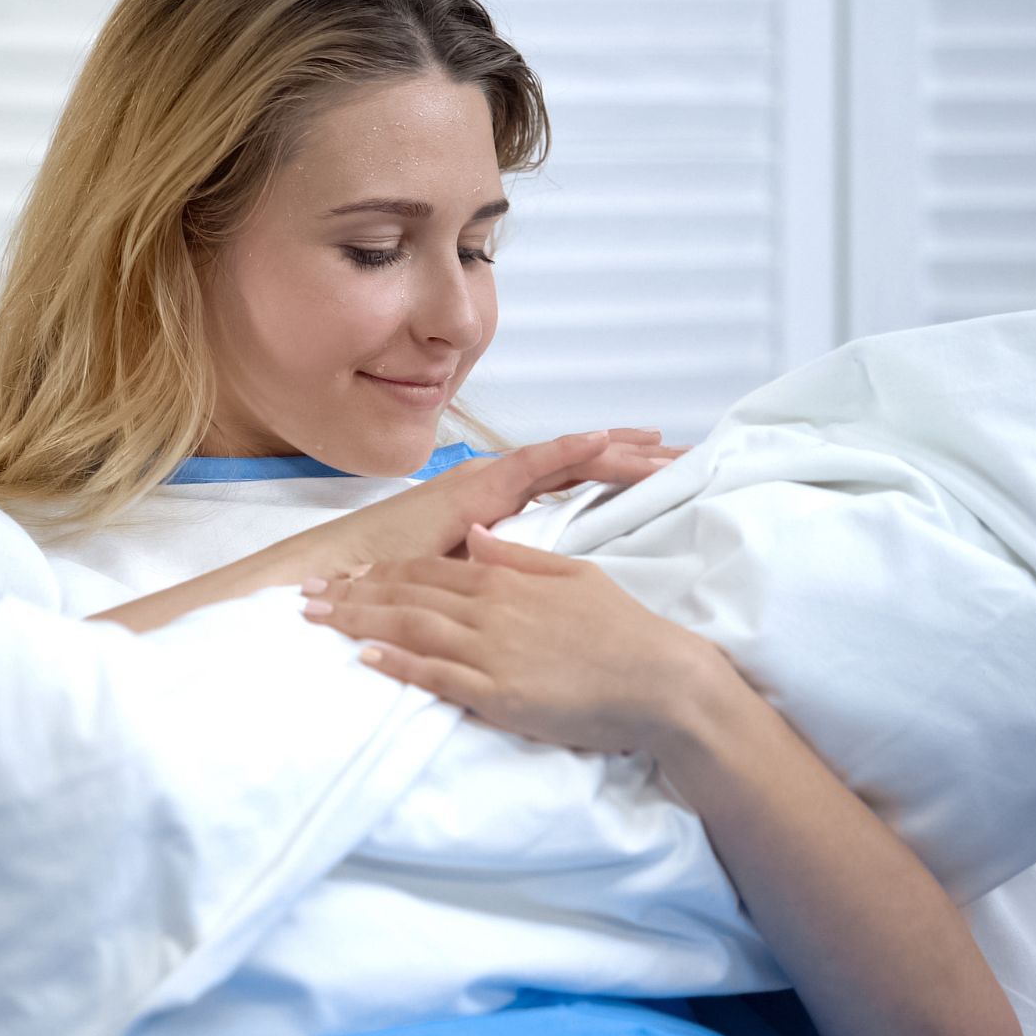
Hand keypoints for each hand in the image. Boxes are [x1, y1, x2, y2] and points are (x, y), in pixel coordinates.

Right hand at [283, 429, 686, 576]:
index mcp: (498, 505)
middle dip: (631, 462)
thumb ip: (499, 579)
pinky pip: (533, 465)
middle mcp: (497, 485)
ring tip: (666, 447)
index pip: (569, 486)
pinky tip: (608, 441)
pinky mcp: (477, 486)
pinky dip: (571, 452)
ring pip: (567, 460)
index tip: (666, 476)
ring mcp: (488, 481)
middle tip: (687, 455)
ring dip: (616, 454)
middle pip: (579, 468)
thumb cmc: (394, 585)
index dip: (617, 480)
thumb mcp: (464, 586)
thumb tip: (534, 594)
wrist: (348, 575)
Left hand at [300, 522, 731, 754]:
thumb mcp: (573, 574)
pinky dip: (394, 667)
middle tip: (306, 597)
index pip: (428, 570)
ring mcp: (490, 652)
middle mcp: (490, 610)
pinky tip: (363, 660)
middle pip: (405, 596)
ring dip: (358, 624)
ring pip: (409, 631)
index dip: (381, 571)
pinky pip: (433, 677)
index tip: (345, 574)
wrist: (659, 682)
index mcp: (507, 578)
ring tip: (317, 622)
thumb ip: (518, 555)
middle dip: (351, 595)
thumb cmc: (622, 630)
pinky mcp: (496, 694)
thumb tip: (476, 536)